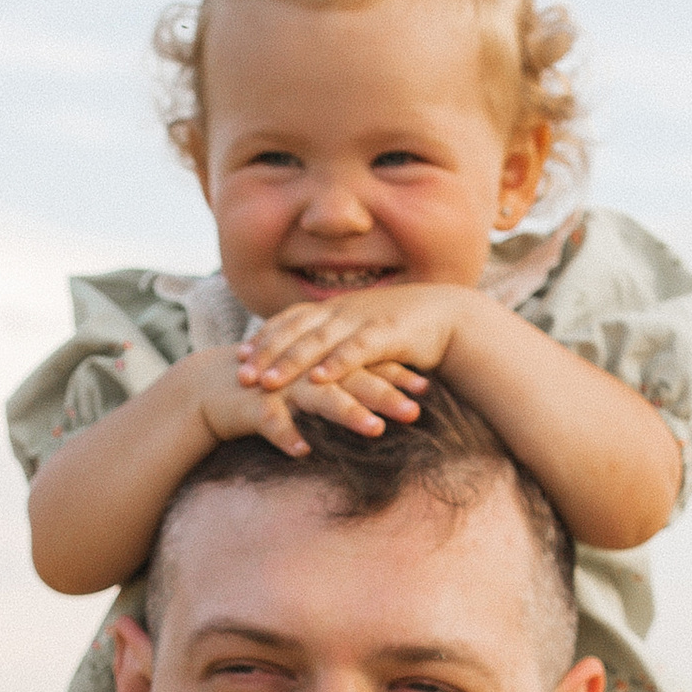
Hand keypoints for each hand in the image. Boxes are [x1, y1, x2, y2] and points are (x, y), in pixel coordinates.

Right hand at [182, 341, 398, 457]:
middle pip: (352, 381)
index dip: (397, 375)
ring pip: (319, 399)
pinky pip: (272, 423)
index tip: (427, 388)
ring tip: (375, 430)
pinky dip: (286, 436)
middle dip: (385, 395)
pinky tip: (302, 452)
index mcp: (324, 366)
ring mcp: (282, 388)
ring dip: (347, 413)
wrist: (214, 388)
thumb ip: (347, 390)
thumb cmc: (273, 392)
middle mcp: (307, 373)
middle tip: (416, 411)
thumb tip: (389, 402)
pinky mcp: (254, 406)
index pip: (367, 366)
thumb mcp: (313, 389)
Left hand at [240, 283, 475, 410]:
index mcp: (336, 309)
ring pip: (319, 340)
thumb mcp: (363, 333)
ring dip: (291, 361)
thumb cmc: (406, 331)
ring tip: (268, 382)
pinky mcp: (388, 334)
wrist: (452, 317)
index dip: (265, 337)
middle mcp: (344, 310)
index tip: (239, 355)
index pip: (291, 320)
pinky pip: (356, 350)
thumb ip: (337, 344)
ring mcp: (364, 320)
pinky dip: (336, 364)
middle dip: (266, 352)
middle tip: (241, 375)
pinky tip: (318, 380)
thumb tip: (312, 365)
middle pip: (295, 330)